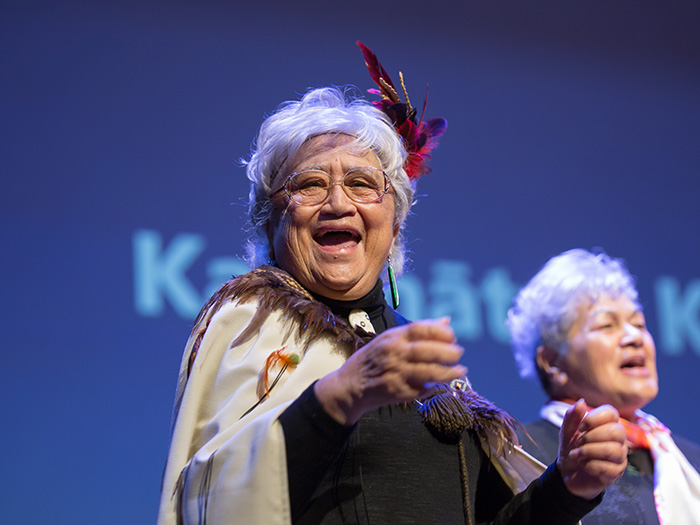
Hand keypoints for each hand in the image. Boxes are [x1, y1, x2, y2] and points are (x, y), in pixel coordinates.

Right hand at [314, 318, 465, 424]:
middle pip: (427, 351)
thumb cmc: (372, 359)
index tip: (452, 335)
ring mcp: (396, 374)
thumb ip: (418, 331)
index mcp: (392, 338)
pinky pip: (422, 390)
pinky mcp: (398, 393)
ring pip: (428, 372)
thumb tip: (447, 321)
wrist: (349, 386)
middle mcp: (394, 354)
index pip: (420, 329)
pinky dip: (433, 387)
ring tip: (461, 371)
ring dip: (448, 372)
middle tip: (459, 353)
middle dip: (448, 352)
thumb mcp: (390, 339)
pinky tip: (440, 385)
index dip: (439, 331)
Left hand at [557, 399, 627, 499]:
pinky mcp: (617, 472)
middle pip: (617, 432)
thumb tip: (581, 402)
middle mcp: (618, 439)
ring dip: (590, 452)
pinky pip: (611, 468)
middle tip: (578, 443)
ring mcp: (620, 456)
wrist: (567, 473)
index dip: (595, 418)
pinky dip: (592, 466)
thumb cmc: (571, 449)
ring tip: (578, 455)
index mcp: (607, 424)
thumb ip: (572, 417)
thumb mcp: (566, 432)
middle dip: (592, 437)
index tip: (580, 428)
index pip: (612, 413)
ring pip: (615, 450)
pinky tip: (584, 465)